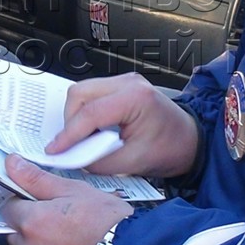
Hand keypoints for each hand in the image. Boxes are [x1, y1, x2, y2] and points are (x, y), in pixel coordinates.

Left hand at [0, 157, 132, 244]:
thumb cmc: (106, 223)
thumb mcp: (73, 190)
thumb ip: (36, 179)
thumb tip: (12, 165)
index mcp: (32, 222)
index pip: (8, 207)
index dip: (24, 201)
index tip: (40, 201)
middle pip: (17, 232)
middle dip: (31, 225)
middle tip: (60, 219)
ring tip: (70, 238)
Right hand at [46, 73, 197, 177]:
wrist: (190, 140)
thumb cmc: (171, 148)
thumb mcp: (134, 162)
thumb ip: (99, 161)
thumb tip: (71, 157)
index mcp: (136, 98)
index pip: (90, 113)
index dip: (68, 134)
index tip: (55, 150)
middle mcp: (129, 83)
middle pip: (80, 94)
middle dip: (70, 122)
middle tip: (72, 147)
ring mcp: (124, 81)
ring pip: (82, 92)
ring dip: (77, 117)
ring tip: (85, 140)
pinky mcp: (121, 87)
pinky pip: (92, 95)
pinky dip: (86, 113)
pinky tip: (93, 131)